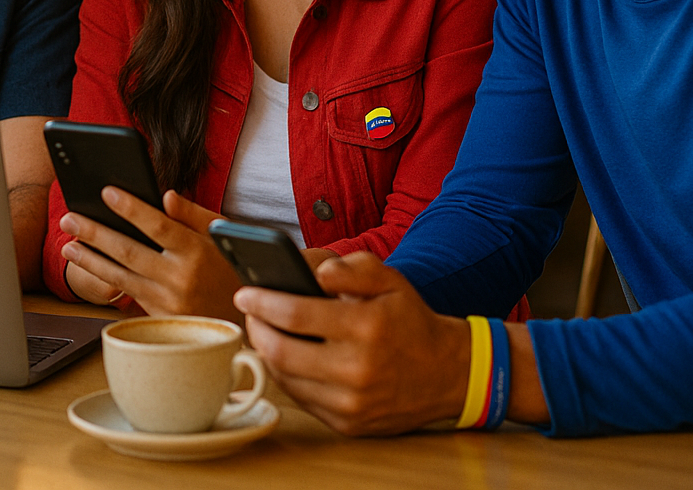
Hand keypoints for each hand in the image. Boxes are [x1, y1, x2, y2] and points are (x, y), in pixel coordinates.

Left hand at [59, 188, 243, 319]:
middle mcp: (180, 277)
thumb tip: (166, 195)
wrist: (242, 320)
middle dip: (95, 233)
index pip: (158, 225)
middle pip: (129, 251)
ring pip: (120, 276)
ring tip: (68, 246)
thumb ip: (193, 214)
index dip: (130, 208)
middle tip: (69, 219)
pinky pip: (127, 292)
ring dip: (90, 260)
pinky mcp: (159, 317)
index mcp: (197, 251)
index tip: (106, 192)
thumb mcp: (222, 235)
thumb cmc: (230, 268)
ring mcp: (167, 301)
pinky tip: (89, 265)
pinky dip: (105, 277)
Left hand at [233, 252, 471, 435]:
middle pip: (280, 350)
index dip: (261, 301)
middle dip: (255, 327)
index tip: (244, 292)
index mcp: (365, 327)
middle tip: (248, 312)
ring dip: (266, 352)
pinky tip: (285, 356)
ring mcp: (350, 403)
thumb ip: (352, 267)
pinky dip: (286, 376)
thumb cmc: (410, 321)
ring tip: (263, 331)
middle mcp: (356, 369)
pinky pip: (300, 398)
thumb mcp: (391, 280)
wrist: (448, 375)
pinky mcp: (347, 425)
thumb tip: (315, 271)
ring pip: (284, 377)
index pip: (295, 313)